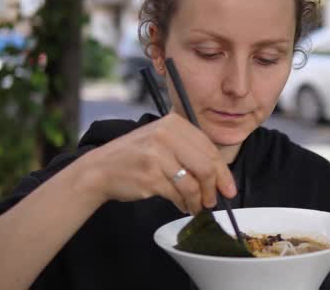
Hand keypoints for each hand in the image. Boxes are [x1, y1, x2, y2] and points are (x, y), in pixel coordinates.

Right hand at [68, 113, 236, 213]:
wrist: (100, 169)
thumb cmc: (136, 157)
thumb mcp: (162, 141)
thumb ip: (189, 151)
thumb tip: (220, 177)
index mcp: (173, 123)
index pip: (209, 148)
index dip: (223, 171)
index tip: (229, 188)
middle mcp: (166, 135)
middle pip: (206, 166)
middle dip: (214, 188)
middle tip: (215, 201)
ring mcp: (157, 155)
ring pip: (193, 184)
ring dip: (198, 201)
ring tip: (196, 206)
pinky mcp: (151, 176)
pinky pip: (178, 195)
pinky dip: (185, 204)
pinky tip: (183, 206)